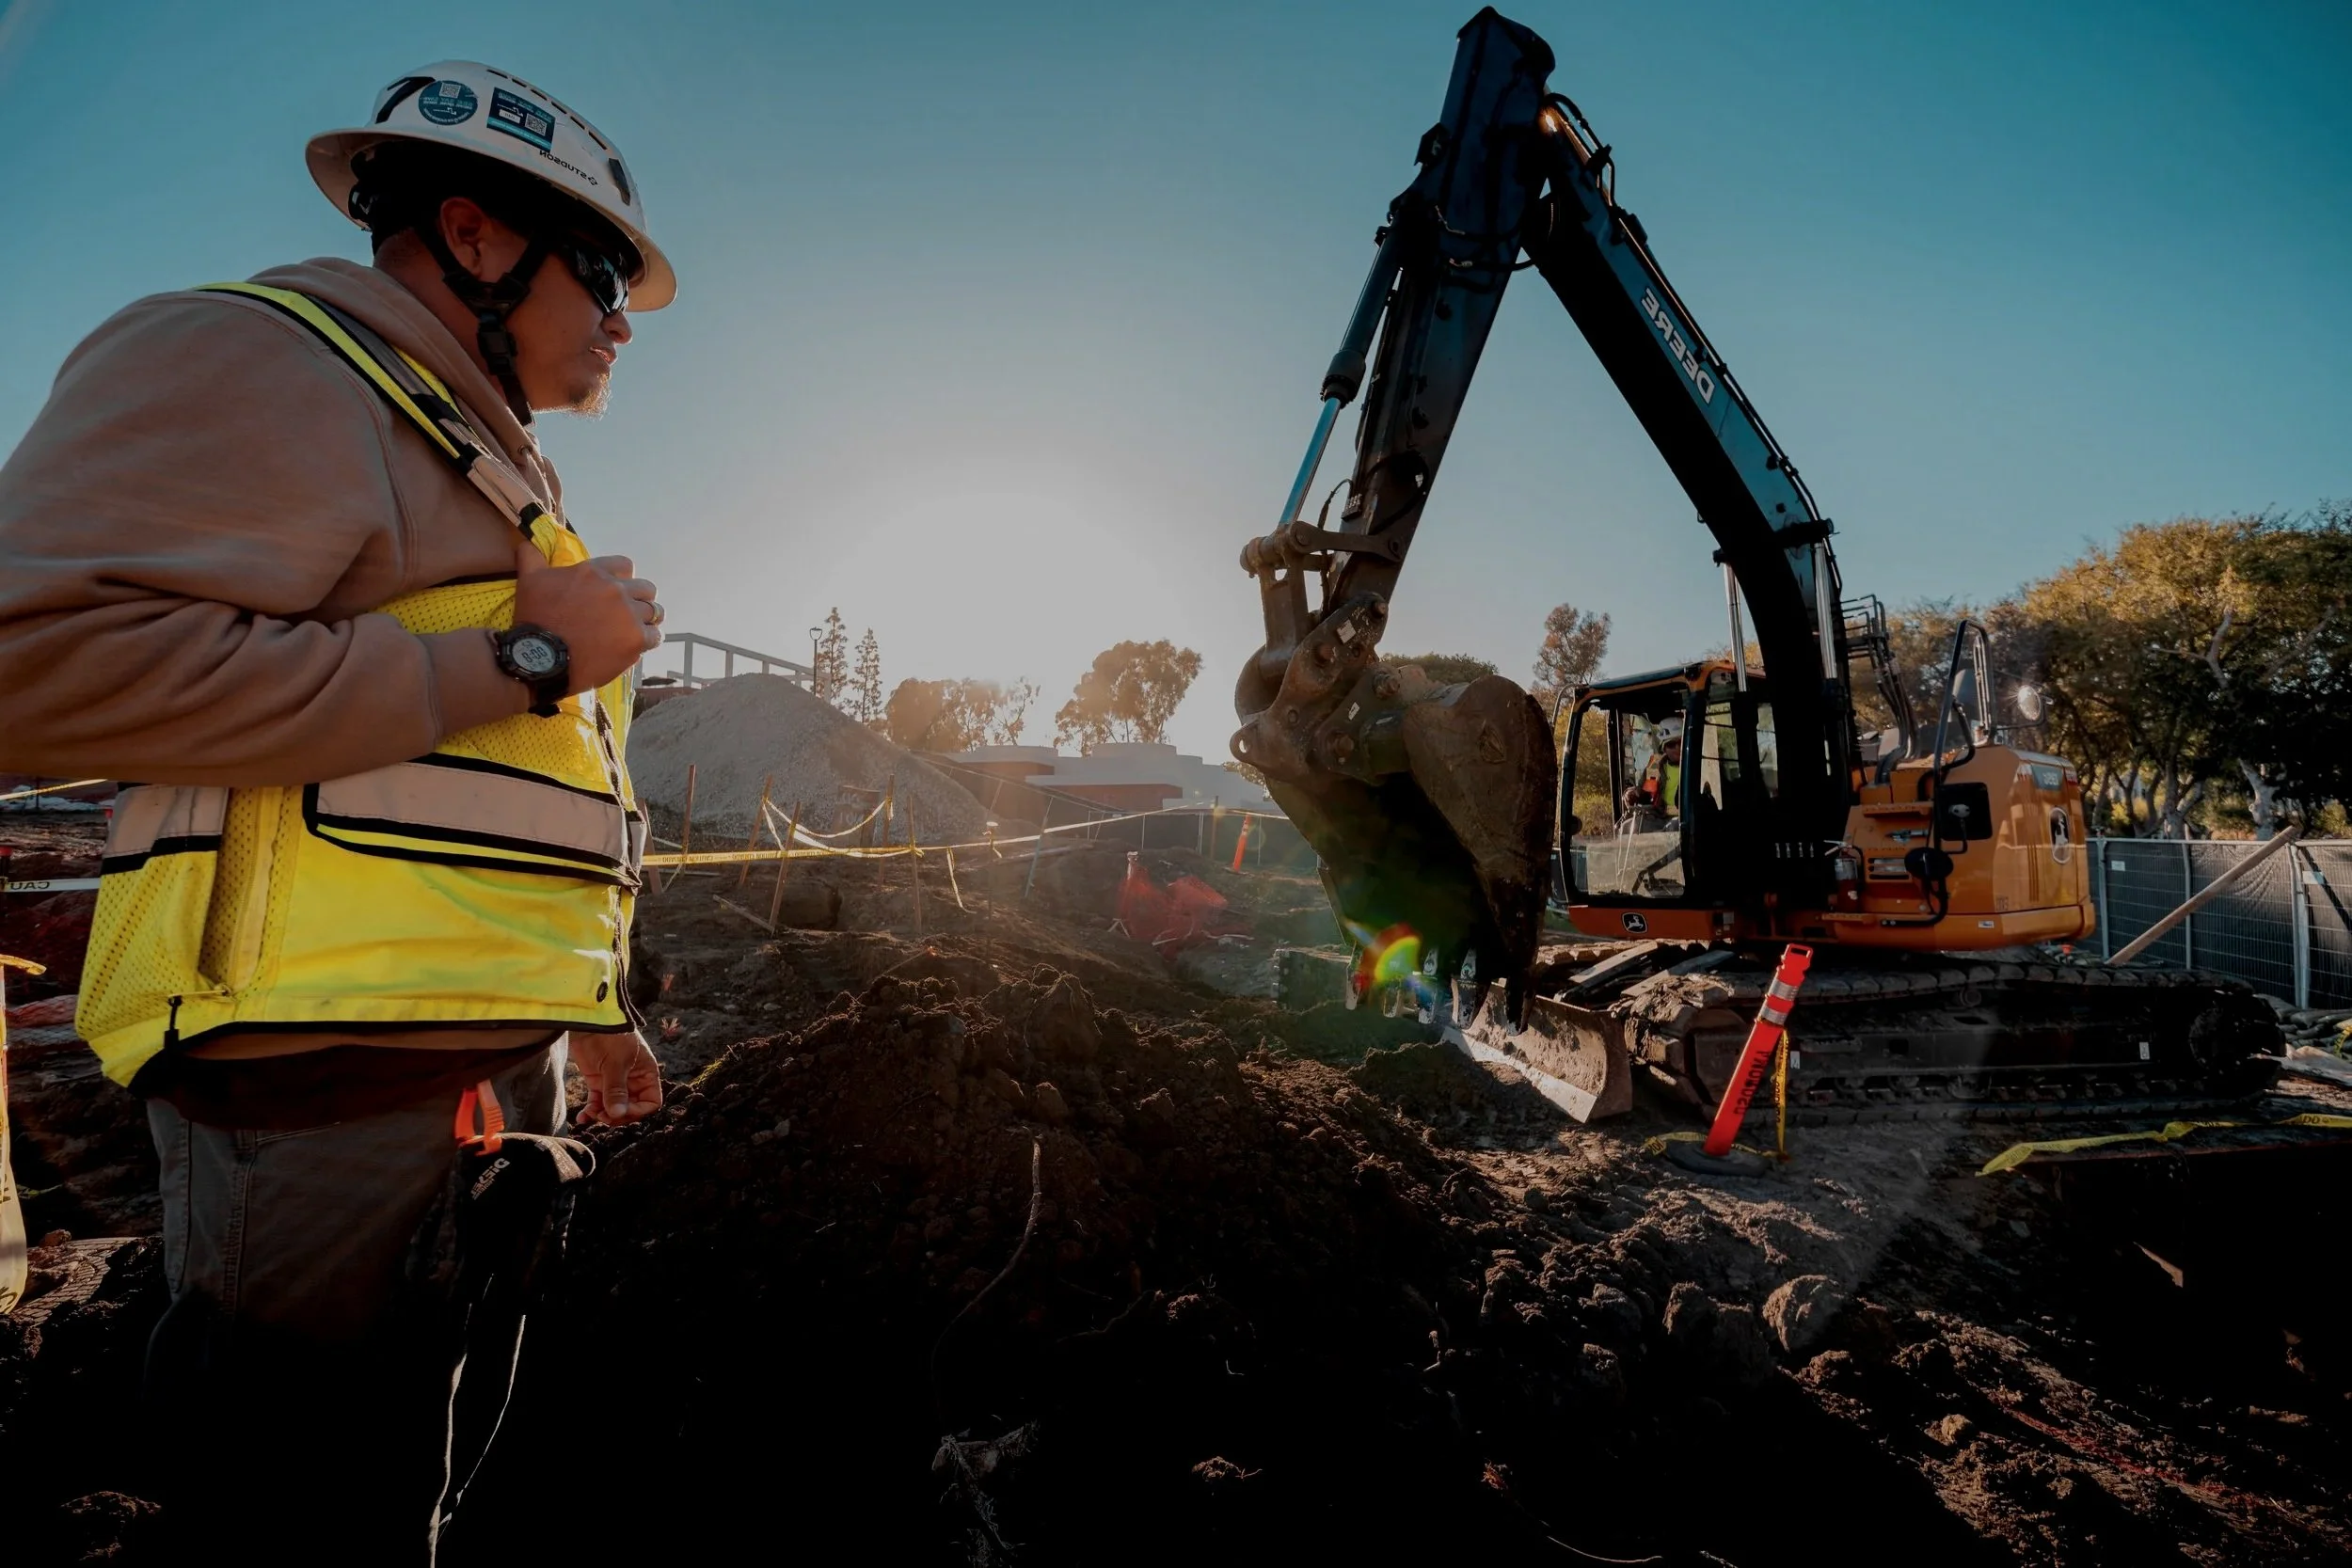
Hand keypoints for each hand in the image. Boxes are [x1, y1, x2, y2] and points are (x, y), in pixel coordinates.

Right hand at [513, 541, 662, 693]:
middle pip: (646, 589)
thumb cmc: (535, 619)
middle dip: (638, 599)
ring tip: (633, 630)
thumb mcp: (528, 580)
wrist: (541, 659)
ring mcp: (629, 615)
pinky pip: (655, 636)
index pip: (626, 566)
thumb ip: (532, 558)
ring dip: (646, 620)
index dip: (623, 579)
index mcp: (595, 572)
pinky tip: (634, 645)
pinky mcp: (636, 640)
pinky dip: (647, 640)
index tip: (616, 592)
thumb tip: (525, 542)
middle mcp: (616, 589)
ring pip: (654, 612)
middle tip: (626, 614)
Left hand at [572, 1028, 661, 1125]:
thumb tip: (617, 1114)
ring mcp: (615, 1082)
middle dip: (618, 1115)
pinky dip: (591, 1111)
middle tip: (603, 1116)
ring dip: (602, 1114)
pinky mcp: (598, 1081)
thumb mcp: (616, 1063)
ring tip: (592, 1114)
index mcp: (646, 1074)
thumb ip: (616, 1090)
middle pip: (631, 1108)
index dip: (638, 1110)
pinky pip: (597, 1102)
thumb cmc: (611, 1036)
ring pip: (613, 1107)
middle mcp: (633, 1080)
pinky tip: (583, 1117)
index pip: (650, 1102)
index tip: (621, 1111)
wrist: (588, 1021)